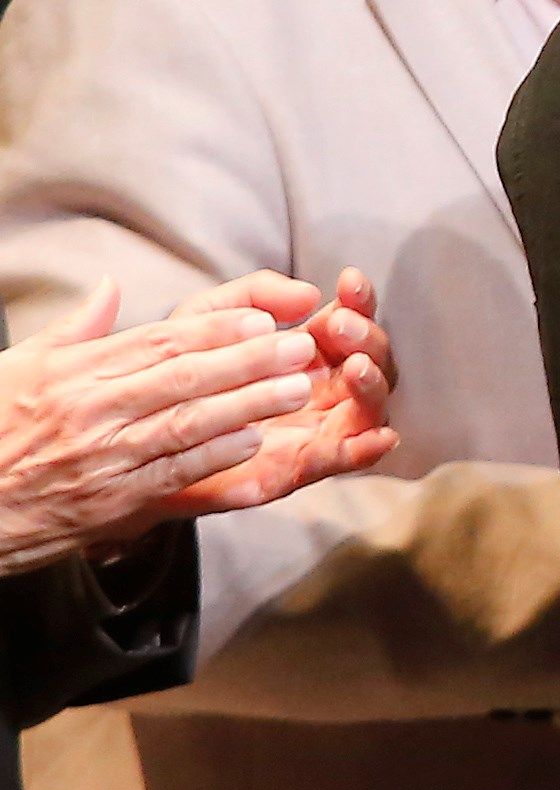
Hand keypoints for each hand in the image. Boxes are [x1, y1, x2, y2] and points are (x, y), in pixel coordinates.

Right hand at [0, 279, 329, 571]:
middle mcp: (90, 412)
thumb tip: (110, 287)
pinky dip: (216, 459)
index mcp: (71, 374)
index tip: (262, 319)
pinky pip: (174, 475)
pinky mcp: (112, 502)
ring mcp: (103, 458)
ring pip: (187, 424)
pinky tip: (256, 442)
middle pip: (183, 378)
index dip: (215, 330)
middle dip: (249, 361)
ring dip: (248, 406)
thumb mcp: (18, 370)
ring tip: (297, 389)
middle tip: (301, 347)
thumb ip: (73, 330)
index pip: (156, 343)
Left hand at [157, 268, 397, 516]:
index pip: (351, 320)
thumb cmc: (176, 377)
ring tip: (355, 367)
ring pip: (369, 406)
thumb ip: (252, 295)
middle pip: (373, 361)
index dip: (358, 300)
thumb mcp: (205, 320)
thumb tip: (309, 292)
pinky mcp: (298, 467)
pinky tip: (381, 436)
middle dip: (365, 338)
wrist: (140, 441)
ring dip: (371, 385)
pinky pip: (344, 460)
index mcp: (308, 351)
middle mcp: (323, 388)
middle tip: (338, 325)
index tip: (348, 281)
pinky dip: (367, 450)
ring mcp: (317, 428)